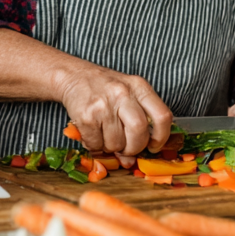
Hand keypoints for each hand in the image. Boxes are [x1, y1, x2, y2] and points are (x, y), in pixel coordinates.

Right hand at [55, 63, 172, 165]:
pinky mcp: (86, 115)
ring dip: (111, 147)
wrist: (72, 75)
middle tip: (126, 147)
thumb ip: (136, 121)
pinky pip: (96, 144)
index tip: (153, 146)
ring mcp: (103, 104)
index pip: (162, 116)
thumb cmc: (104, 87)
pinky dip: (95, 146)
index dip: (161, 137)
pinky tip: (92, 134)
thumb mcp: (127, 93)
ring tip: (105, 135)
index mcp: (138, 86)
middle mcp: (122, 93)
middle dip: (133, 147)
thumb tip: (130, 160)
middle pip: (139, 131)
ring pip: (116, 143)